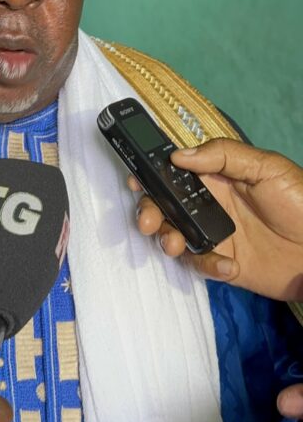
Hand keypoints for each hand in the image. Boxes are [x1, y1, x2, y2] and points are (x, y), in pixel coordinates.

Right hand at [129, 139, 302, 299]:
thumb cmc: (301, 202)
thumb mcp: (268, 168)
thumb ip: (224, 156)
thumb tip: (180, 155)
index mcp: (217, 176)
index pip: (175, 170)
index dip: (151, 174)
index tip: (136, 179)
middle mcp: (210, 203)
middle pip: (164, 204)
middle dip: (148, 211)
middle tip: (149, 221)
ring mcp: (214, 234)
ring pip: (173, 234)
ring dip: (167, 239)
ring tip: (175, 245)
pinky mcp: (222, 262)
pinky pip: (200, 265)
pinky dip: (206, 266)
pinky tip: (228, 266)